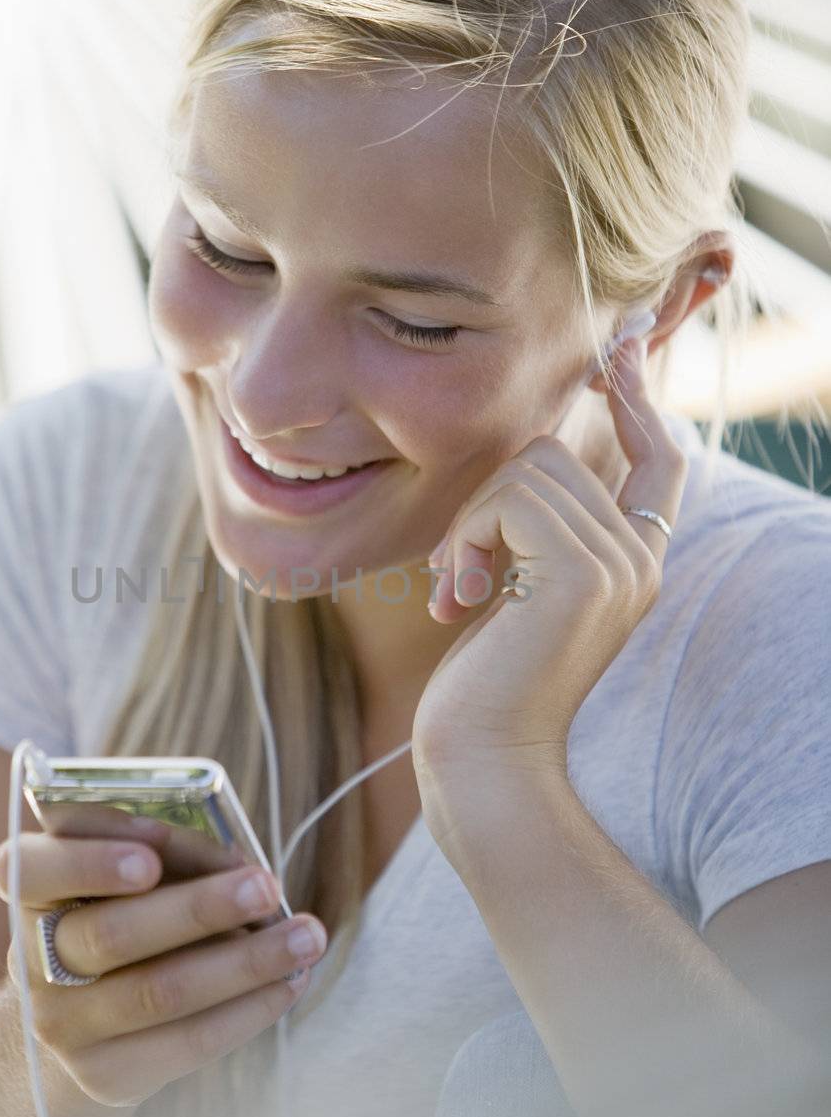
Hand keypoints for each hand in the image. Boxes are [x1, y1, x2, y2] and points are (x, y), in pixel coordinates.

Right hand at [0, 824, 326, 1107]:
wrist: (75, 1025)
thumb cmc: (117, 915)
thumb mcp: (117, 875)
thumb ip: (161, 853)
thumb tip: (240, 866)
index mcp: (28, 888)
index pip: (31, 867)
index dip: (89, 860)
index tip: (152, 858)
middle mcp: (31, 958)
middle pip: (111, 934)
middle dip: (198, 908)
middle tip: (266, 885)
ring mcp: (63, 1023)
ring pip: (158, 992)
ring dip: (245, 962)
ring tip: (307, 936)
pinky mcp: (105, 1074)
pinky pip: (185, 1042)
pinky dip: (247, 1010)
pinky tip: (289, 984)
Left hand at [412, 336, 687, 779]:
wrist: (484, 760)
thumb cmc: (484, 688)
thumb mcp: (519, 593)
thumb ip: (538, 533)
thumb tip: (530, 457)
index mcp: (634, 563)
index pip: (659, 460)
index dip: (639, 404)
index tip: (617, 355)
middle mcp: (640, 558)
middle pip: (555, 454)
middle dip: (486, 503)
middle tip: (458, 576)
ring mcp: (620, 563)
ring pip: (526, 470)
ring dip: (468, 526)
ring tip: (456, 595)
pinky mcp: (582, 571)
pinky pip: (508, 499)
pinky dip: (466, 539)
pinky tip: (456, 602)